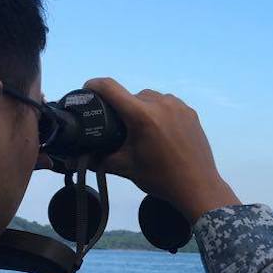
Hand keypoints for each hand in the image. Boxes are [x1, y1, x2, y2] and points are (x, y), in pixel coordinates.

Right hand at [84, 78, 238, 222]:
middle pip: (131, 95)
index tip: (87, 90)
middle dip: (122, 108)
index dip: (94, 86)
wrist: (197, 186)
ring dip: (142, 108)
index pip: (110, 88)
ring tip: (141, 130)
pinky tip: (160, 131)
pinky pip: (168, 104)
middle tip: (119, 128)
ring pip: (150, 98)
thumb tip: (75, 159)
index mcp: (142, 116)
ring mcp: (178, 106)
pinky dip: (159, 112)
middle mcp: (161, 104)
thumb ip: (98, 160)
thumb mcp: (126, 168)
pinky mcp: (190, 112)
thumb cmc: (161, 178)